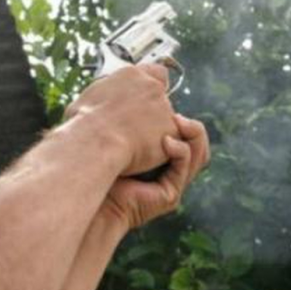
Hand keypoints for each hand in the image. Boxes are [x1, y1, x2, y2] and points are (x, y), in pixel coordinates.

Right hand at [64, 64, 178, 175]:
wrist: (95, 143)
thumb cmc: (84, 126)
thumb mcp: (84, 101)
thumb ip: (98, 98)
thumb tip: (90, 104)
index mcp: (130, 75)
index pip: (155, 72)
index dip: (152, 85)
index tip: (146, 96)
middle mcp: (151, 87)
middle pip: (160, 97)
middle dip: (152, 111)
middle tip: (136, 126)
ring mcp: (164, 108)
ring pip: (165, 120)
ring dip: (155, 130)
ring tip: (135, 144)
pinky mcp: (172, 130)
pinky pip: (169, 140)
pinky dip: (160, 148)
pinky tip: (142, 154)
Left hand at [98, 114, 210, 229]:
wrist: (92, 196)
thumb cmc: (99, 165)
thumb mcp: (122, 137)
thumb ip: (134, 121)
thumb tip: (141, 92)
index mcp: (161, 159)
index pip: (186, 138)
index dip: (184, 122)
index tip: (170, 107)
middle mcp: (170, 173)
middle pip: (198, 147)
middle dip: (194, 129)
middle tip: (178, 115)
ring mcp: (171, 185)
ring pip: (197, 157)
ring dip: (193, 137)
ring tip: (179, 122)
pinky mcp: (169, 195)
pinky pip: (183, 168)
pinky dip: (180, 152)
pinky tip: (167, 142)